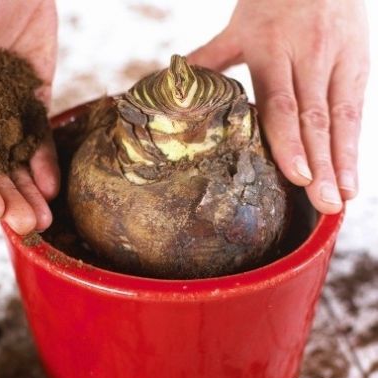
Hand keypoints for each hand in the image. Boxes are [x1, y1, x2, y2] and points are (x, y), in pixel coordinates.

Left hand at [189, 0, 368, 213]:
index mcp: (271, 50)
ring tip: (343, 200)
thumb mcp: (238, 28)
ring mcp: (338, 59)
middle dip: (322, 165)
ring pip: (342, 118)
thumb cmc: (271, 2)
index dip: (290, 142)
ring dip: (344, 162)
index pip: (281, 104)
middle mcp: (308, 56)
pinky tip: (352, 177)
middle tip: (325, 205)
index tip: (297, 177)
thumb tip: (171, 80)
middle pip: (315, 119)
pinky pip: (357, 109)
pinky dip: (354, 145)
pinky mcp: (360, 62)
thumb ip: (210, 58)